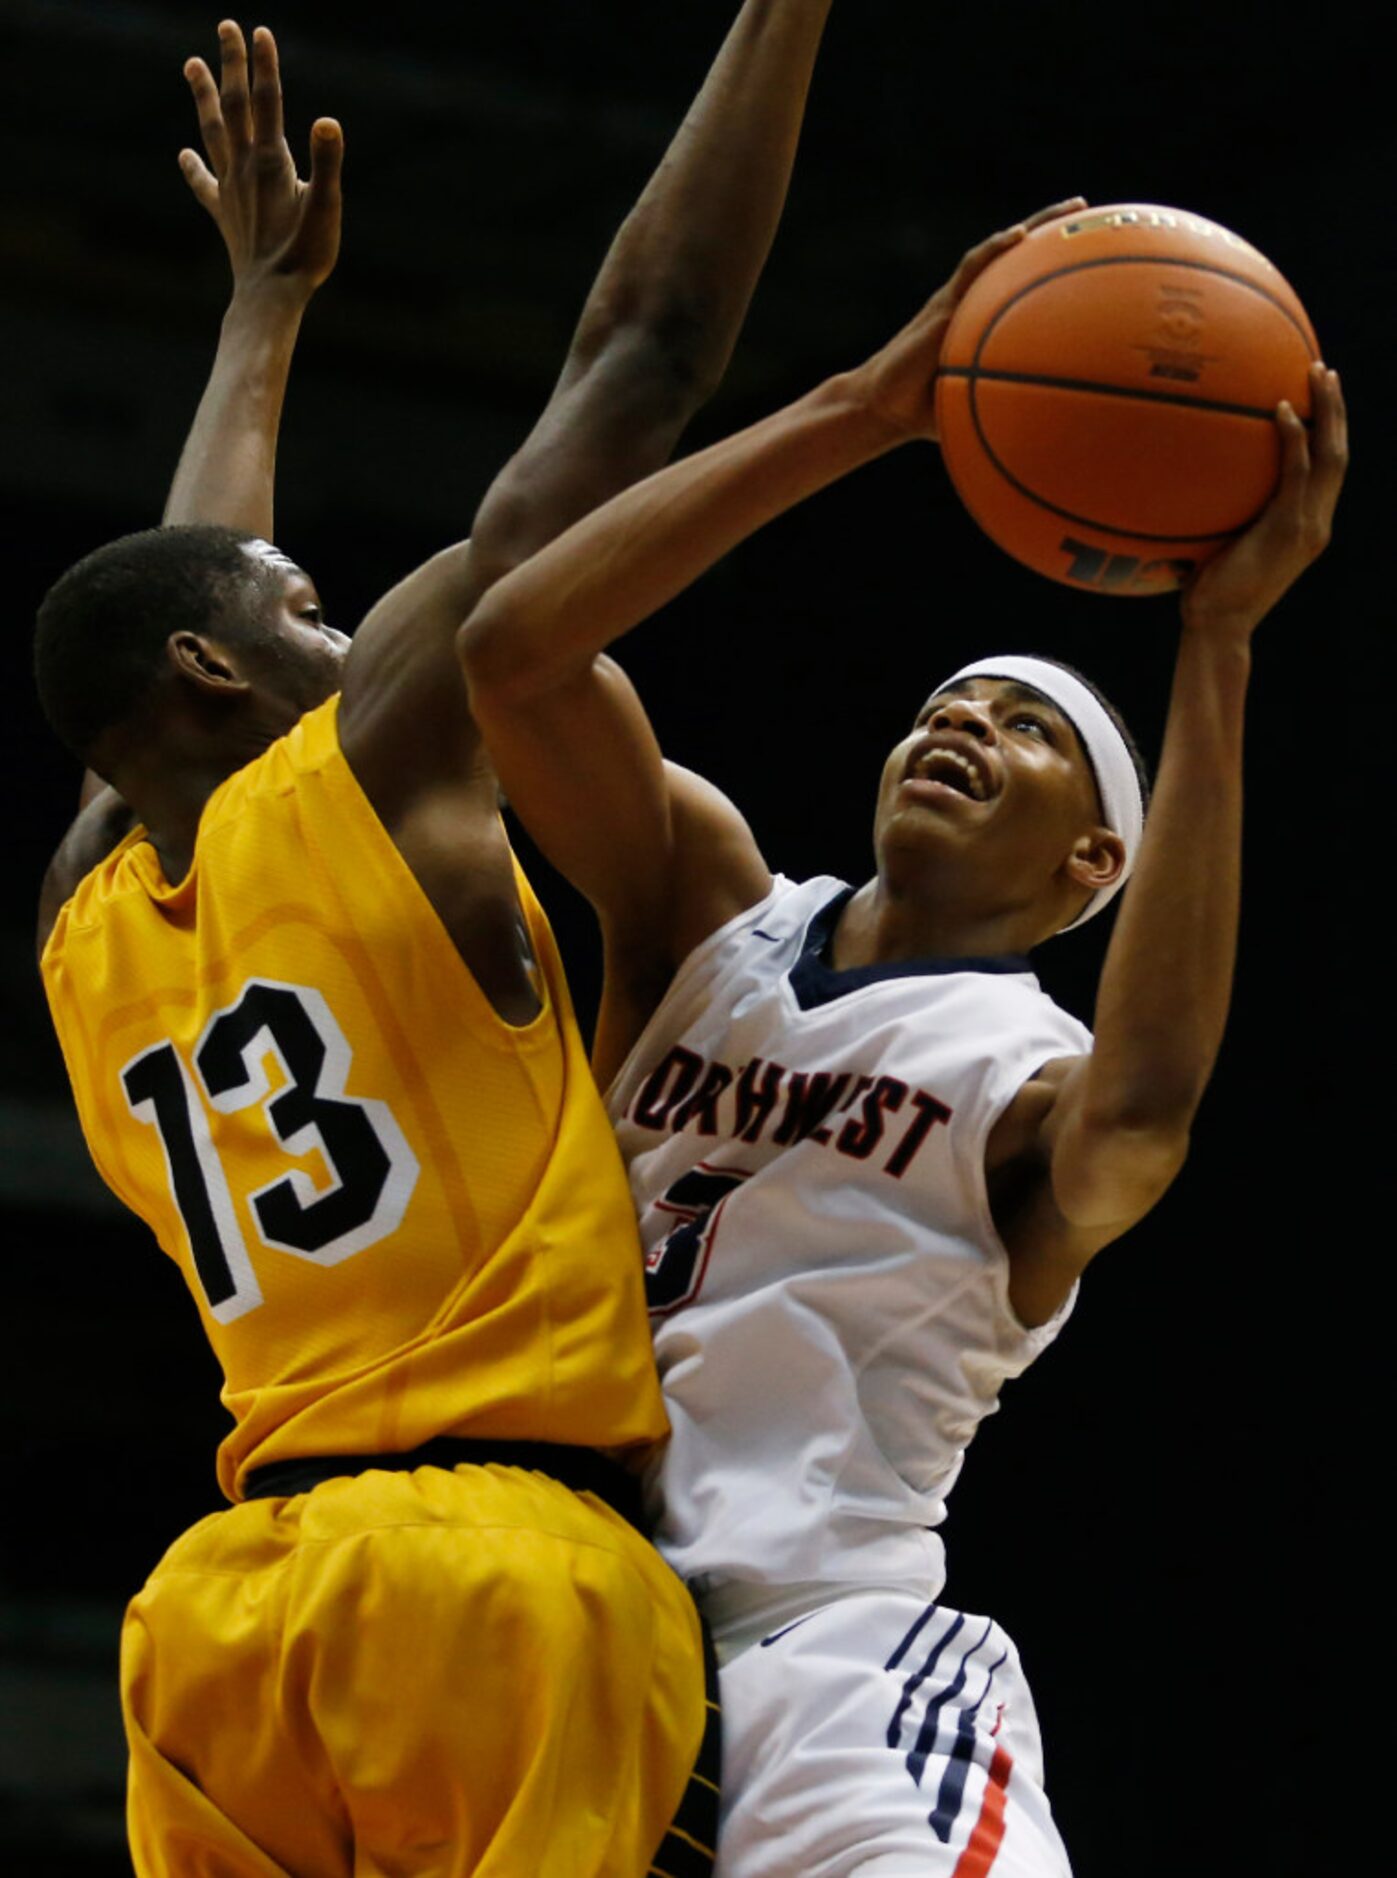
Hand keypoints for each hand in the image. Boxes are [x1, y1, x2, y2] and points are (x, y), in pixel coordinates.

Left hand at [180, 21, 342, 303]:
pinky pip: (204, 183)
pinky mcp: (225, 213)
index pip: (268, 102)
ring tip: (191, 64)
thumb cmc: (304, 255)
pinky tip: (184, 154)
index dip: (264, 65)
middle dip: (232, 65)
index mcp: (272, 161)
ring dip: (204, 96)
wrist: (270, 296)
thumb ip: (327, 162)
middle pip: (236, 105)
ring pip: (213, 131)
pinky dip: (194, 166)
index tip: (259, 31)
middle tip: (225, 26)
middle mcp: (245, 167)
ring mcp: (230, 189)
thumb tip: (327, 121)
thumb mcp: (326, 208)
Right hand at [849, 198, 1085, 441]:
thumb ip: (1008, 403)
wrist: (886, 407)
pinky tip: (1017, 235)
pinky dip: (994, 249)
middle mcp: (972, 302)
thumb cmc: (929, 411)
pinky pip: (971, 269)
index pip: (1020, 282)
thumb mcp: (978, 404)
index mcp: (981, 320)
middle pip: (1017, 256)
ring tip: (1069, 208)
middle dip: (1051, 228)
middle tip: (1086, 206)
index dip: (1050, 263)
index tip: (1088, 247)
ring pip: (998, 251)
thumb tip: (1054, 427)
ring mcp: (957, 299)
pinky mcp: (943, 305)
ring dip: (1033, 226)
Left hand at [1181, 362, 1347, 639]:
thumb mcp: (1224, 546)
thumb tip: (1194, 482)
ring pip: (1331, 456)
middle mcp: (1316, 523)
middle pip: (1339, 454)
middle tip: (1325, 371)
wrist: (1217, 628)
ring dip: (1327, 411)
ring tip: (1316, 374)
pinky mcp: (1289, 529)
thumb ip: (1226, 514)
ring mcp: (1307, 526)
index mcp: (1307, 526)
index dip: (1330, 431)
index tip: (1321, 395)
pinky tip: (1280, 411)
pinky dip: (1293, 439)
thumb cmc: (1208, 593)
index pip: (1328, 470)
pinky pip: (1296, 473)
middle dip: (1337, 409)